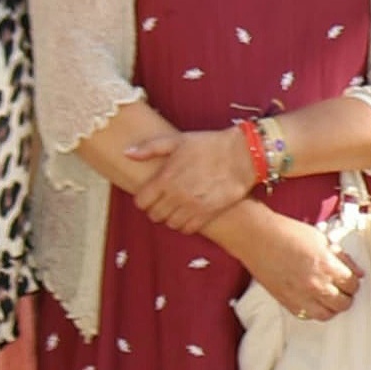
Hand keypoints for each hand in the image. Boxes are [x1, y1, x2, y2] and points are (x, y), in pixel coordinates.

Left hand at [139, 122, 263, 232]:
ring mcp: (192, 207)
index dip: (143, 199)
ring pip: (170, 224)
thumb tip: (127, 153)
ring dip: (170, 217)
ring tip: (177, 208)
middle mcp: (176, 196)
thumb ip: (150, 148)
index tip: (150, 194)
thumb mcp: (178, 140)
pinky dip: (185, 225)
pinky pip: (188, 229)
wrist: (243, 155)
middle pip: (154, 215)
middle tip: (163, 201)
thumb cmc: (210, 145)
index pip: (141, 202)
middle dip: (156, 209)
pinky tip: (189, 214)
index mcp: (165, 178)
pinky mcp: (208, 214)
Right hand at [236, 208, 359, 323]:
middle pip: (343, 303)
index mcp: (327, 266)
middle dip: (346, 296)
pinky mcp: (285, 301)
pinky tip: (313, 301)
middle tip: (343, 290)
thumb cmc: (286, 233)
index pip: (352, 284)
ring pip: (326, 314)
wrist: (257, 237)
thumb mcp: (322, 239)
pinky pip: (306, 315)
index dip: (353, 282)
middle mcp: (315, 284)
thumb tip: (357, 271)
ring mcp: (300, 295)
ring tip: (330, 298)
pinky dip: (313, 311)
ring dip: (331, 307)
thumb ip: (342, 257)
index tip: (350, 279)